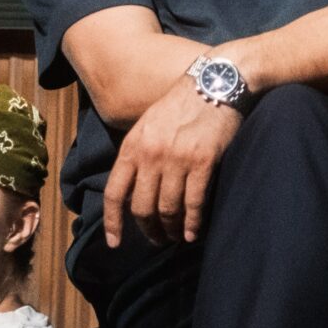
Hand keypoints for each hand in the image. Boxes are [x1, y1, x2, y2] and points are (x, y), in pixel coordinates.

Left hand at [104, 76, 243, 245]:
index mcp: (132, 146)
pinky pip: (193, 203)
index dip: (113, 222)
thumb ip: (138, 154)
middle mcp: (151, 155)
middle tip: (156, 239)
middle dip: (147, 229)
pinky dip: (192, 223)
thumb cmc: (180, 105)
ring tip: (175, 237)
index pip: (114, 193)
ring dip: (171, 229)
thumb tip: (133, 188)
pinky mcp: (202, 162)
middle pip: (142, 207)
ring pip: (167, 209)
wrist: (214, 84)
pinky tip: (192, 233)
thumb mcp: (147, 125)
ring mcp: (176, 160)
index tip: (114, 243)